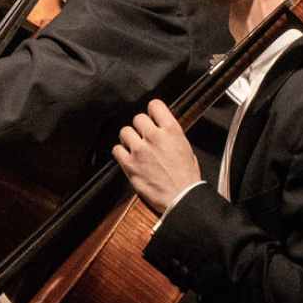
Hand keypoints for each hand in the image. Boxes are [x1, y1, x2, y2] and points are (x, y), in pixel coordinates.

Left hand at [112, 98, 200, 213]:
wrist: (181, 197)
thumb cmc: (186, 178)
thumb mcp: (186, 148)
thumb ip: (171, 135)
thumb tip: (162, 130)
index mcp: (172, 131)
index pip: (155, 105)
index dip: (153, 112)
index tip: (152, 119)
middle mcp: (154, 137)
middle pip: (138, 118)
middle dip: (140, 127)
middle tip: (144, 137)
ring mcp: (140, 151)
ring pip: (125, 131)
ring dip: (129, 138)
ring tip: (135, 147)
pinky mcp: (129, 165)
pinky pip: (116, 150)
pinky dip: (120, 152)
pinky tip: (128, 157)